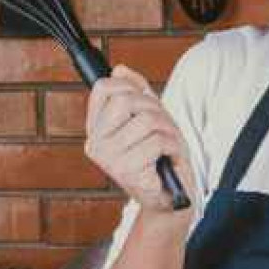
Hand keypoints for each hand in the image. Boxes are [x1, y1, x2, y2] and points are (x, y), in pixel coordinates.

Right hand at [84, 65, 194, 216]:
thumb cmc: (159, 158)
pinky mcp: (129, 173)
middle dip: (155, 108)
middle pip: (127, 100)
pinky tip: (169, 159)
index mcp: (96, 130)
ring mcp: (110, 160)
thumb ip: (136, 91)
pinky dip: (173, 146)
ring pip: (146, 120)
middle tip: (163, 127)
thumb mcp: (150, 117)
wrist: (169, 199)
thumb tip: (120, 69)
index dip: (131, 87)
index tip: (145, 103)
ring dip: (168, 130)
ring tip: (167, 145)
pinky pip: (158, 141)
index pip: (103, 88)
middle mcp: (96, 144)